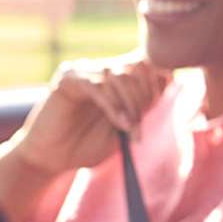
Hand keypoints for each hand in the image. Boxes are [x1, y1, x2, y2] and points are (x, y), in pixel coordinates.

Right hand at [9, 54, 170, 177]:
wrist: (51, 159)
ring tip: (130, 130)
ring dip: (131, 105)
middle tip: (139, 127)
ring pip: (119, 76)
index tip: (158, 108)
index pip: (148, 62)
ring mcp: (83, 71)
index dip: (159, 81)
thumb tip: (171, 81)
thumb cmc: (87, 145)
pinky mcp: (67, 80)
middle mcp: (101, 69)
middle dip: (145, 98)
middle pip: (137, 68)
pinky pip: (98, 86)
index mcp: (116, 77)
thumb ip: (144, 106)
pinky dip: (114, 106)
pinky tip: (120, 125)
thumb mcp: (125, 127)